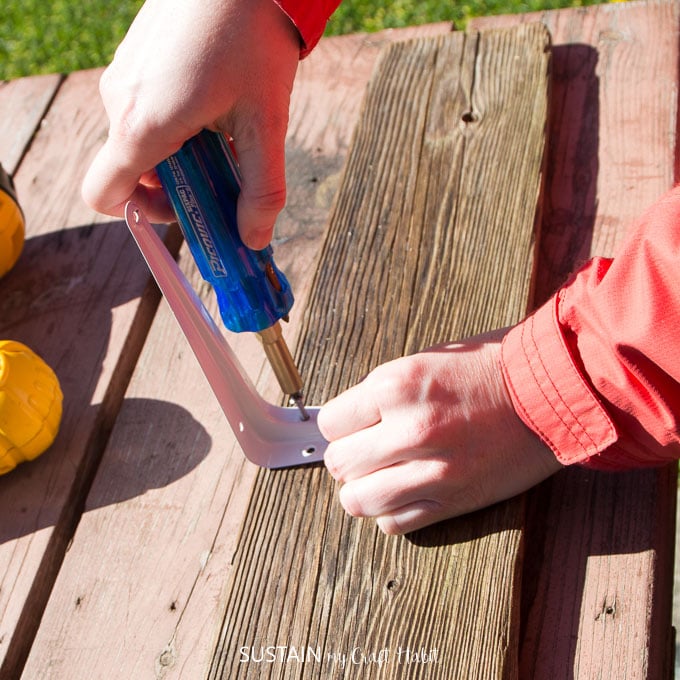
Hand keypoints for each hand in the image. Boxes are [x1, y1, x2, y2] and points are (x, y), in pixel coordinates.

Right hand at [82, 0, 299, 248]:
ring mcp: (124, 76)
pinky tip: (218, 105)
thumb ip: (262, 190)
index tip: (188, 211)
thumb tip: (254, 240)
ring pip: (142, 141)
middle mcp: (120, 102)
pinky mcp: (136, 60)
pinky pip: (146, 110)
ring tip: (228, 136)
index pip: (105, 195)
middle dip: (178, 187)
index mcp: (143, 125)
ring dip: (182, 155)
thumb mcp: (266, 124)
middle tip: (224, 180)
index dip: (143, 215)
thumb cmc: (253, 38)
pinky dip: (178, 124)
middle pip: (132, 173)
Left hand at [318, 330, 561, 534]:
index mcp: (396, 387)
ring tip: (381, 477)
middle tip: (368, 452)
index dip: (340, 426)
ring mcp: (431, 470)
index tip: (353, 428)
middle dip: (348, 458)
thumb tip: (349, 421)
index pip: (330, 424)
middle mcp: (408, 430)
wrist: (551, 390)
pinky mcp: (453, 501)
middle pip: (339, 463)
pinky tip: (406, 493)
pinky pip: (394, 524)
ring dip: (363, 490)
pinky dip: (392, 513)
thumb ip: (381, 394)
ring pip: (358, 501)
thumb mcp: (423, 363)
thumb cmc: (489, 368)